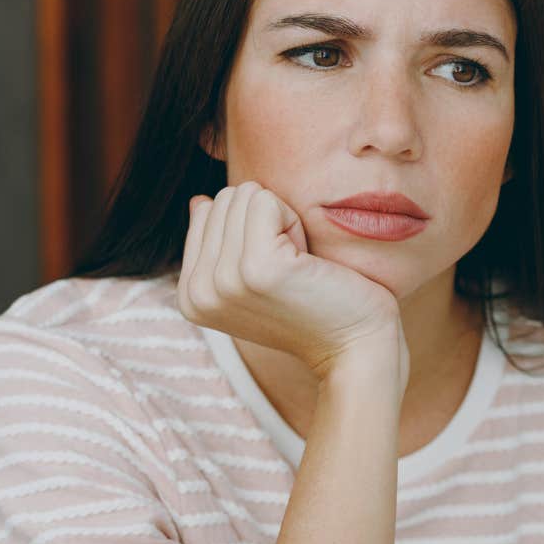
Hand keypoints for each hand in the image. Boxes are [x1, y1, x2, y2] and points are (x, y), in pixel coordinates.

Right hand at [178, 181, 404, 383]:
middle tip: (289, 270)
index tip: (272, 272)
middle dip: (265, 224)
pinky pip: (266, 201)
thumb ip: (219, 242)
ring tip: (297, 267)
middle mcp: (197, 291)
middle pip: (225, 200)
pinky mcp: (258, 266)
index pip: (207, 212)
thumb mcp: (251, 278)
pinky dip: (294, 222)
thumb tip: (199, 202)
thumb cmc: (313, 307)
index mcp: (190, 296)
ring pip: (245, 196)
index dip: (250, 230)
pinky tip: (305, 261)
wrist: (353, 347)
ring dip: (282, 223)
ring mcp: (224, 280)